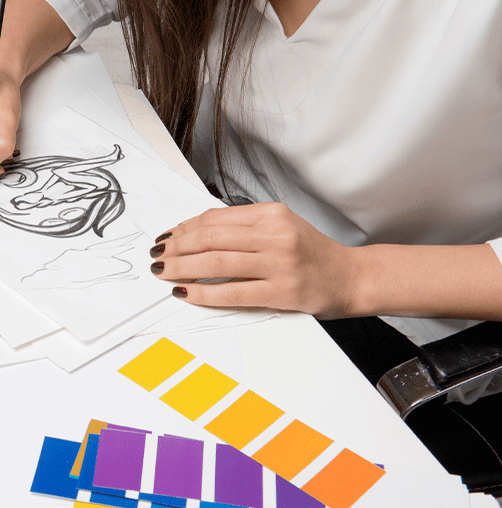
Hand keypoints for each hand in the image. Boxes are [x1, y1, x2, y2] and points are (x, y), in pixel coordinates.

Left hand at [149, 203, 356, 317]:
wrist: (351, 277)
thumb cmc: (311, 253)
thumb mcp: (280, 227)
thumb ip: (242, 227)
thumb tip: (194, 233)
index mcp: (271, 214)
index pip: (215, 218)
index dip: (184, 228)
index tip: (167, 237)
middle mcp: (276, 235)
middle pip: (210, 238)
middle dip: (177, 247)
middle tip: (157, 255)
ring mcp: (280, 264)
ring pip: (216, 263)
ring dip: (182, 268)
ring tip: (163, 272)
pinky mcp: (283, 292)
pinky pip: (232, 292)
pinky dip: (204, 293)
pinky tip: (186, 292)